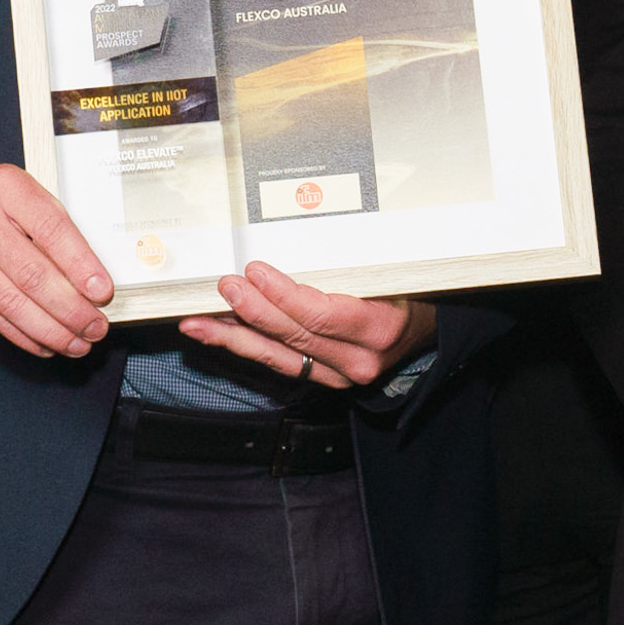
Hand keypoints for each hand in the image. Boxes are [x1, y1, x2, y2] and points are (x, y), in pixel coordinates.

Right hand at [0, 145, 113, 358]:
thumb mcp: (14, 188)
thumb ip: (47, 223)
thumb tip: (87, 275)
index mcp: (6, 188)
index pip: (52, 230)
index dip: (81, 266)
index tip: (102, 292)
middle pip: (32, 275)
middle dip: (71, 309)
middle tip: (96, 327)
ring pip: (11, 303)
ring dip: (51, 331)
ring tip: (78, 343)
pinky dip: (23, 335)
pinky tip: (45, 343)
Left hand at [184, 260, 436, 391]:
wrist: (426, 335)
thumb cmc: (407, 293)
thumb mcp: (390, 273)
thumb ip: (347, 266)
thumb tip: (297, 243)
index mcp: (379, 328)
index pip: (322, 315)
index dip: (284, 296)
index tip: (255, 273)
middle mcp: (358, 360)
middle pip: (295, 336)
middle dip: (252, 311)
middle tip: (223, 288)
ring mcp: (339, 376)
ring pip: (278, 356)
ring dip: (233, 337)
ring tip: (197, 323)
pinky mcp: (323, 381)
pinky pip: (279, 362)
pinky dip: (246, 346)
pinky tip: (218, 334)